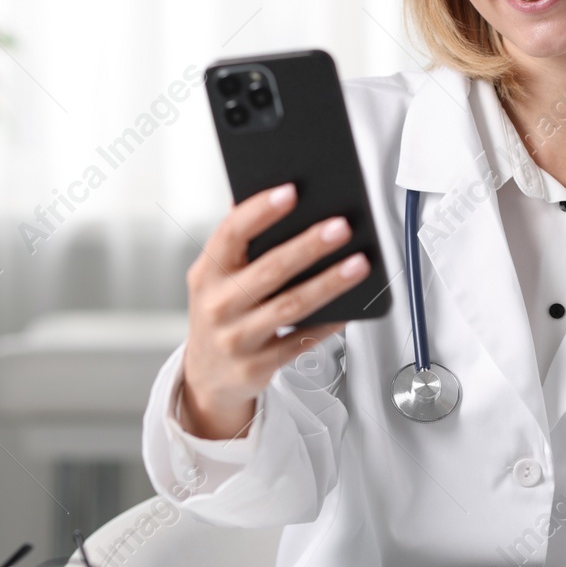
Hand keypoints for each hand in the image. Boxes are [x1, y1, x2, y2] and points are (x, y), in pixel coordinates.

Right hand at [179, 183, 370, 440]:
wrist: (206, 375)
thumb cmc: (221, 313)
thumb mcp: (216, 277)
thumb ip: (239, 240)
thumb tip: (270, 194)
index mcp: (207, 273)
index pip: (231, 233)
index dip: (260, 210)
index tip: (291, 191)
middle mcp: (218, 305)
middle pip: (269, 269)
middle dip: (308, 246)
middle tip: (341, 226)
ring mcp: (237, 338)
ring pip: (291, 306)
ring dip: (329, 283)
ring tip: (358, 264)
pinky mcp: (259, 365)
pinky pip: (301, 340)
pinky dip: (329, 323)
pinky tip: (351, 307)